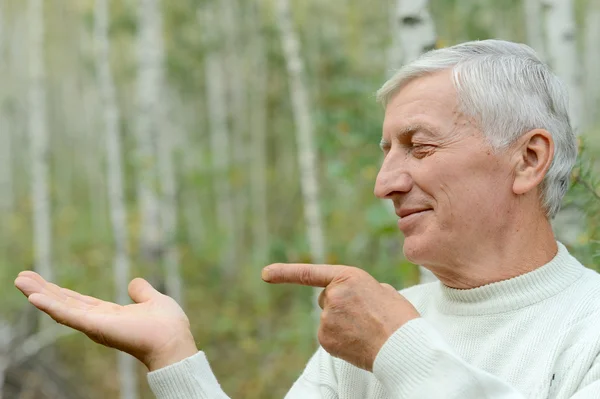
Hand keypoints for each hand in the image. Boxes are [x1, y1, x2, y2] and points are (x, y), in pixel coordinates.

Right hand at [14, 271, 197, 370]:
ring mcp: (94, 324)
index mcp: (110, 314)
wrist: (172, 340)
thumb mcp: (153, 300)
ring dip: (39, 294)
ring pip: (61, 308)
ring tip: (20, 280)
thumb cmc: (168, 325)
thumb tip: (134, 283)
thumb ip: (142, 292)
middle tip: (21, 277)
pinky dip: (50, 306)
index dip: (61, 292)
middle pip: (64, 303)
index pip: (79, 302)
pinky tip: (34, 296)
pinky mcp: (95, 326)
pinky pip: (68, 315)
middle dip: (43, 290)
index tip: (43, 282)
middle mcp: (98, 321)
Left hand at [262, 264, 419, 370]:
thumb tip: (355, 299)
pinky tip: (359, 341)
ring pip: (328, 320)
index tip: (265, 273)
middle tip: (365, 316)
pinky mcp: (325, 338)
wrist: (404, 346)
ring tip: (367, 330)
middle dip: (339, 306)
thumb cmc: (400, 318)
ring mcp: (327, 317)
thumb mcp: (383, 291)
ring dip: (342, 324)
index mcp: (349, 276)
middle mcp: (333, 294)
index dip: (285, 273)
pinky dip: (340, 340)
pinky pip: (329, 336)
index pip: (310, 273)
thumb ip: (362, 289)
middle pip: (326, 299)